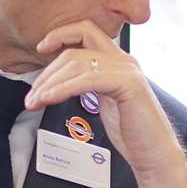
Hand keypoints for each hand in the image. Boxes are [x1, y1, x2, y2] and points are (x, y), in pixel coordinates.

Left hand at [24, 21, 186, 187]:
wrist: (155, 156)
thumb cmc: (132, 135)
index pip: (85, 31)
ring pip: (77, 62)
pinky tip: (49, 98)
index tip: (41, 48)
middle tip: (32, 94)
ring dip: (49, 83)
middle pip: (75, 48)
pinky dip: (63, 88)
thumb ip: (89, 86)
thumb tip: (61, 81)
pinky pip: (87, 79)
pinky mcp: (129, 84)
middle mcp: (124, 60)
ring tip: (34, 101)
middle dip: (47, 71)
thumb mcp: (105, 103)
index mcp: (118, 61)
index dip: (60, 34)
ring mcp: (128, 70)